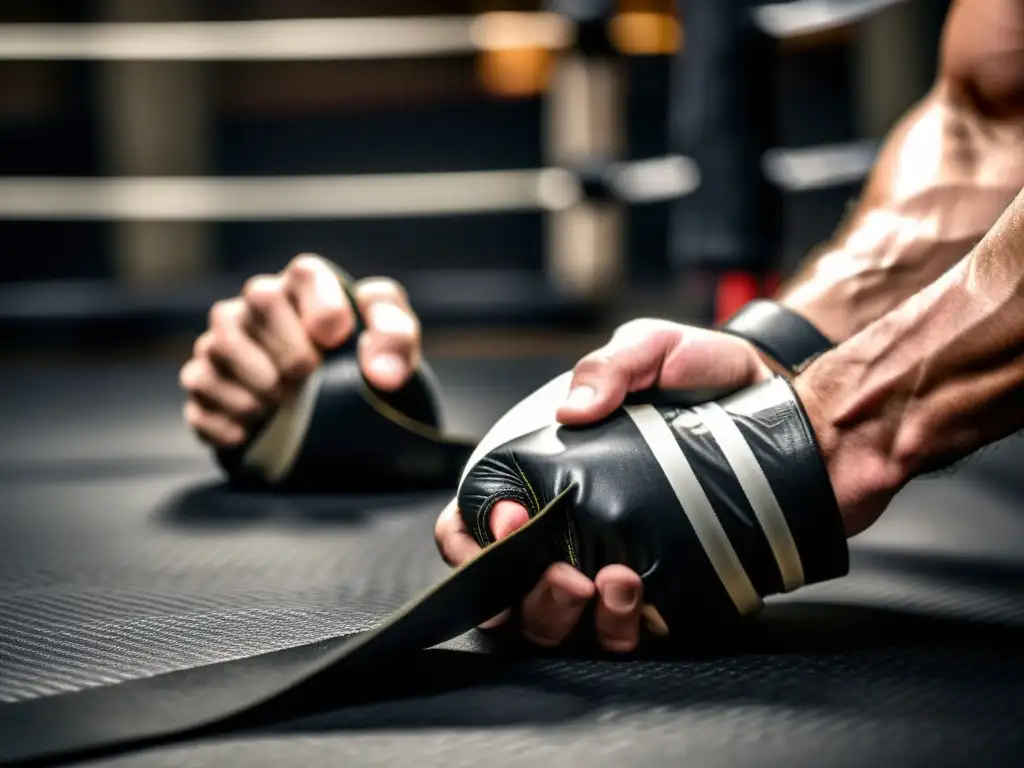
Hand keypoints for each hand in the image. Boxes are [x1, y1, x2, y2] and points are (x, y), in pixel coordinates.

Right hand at [180, 254, 420, 447]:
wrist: (332, 414)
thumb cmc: (364, 361)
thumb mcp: (394, 343)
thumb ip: (395, 341)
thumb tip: (381, 373)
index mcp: (307, 286)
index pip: (306, 273)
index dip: (321, 306)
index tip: (336, 340)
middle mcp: (260, 306)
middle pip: (257, 299)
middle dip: (286, 344)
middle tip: (306, 376)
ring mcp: (225, 342)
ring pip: (217, 342)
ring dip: (251, 377)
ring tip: (279, 404)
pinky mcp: (205, 382)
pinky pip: (198, 389)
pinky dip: (224, 414)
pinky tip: (252, 429)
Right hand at [435, 319, 774, 652]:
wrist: (772, 402)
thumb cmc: (697, 374)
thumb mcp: (649, 349)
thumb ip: (608, 366)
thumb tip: (572, 410)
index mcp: (541, 475)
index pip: (470, 524)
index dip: (470, 539)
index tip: (513, 525)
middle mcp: (562, 528)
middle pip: (507, 591)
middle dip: (525, 595)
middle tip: (565, 576)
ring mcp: (601, 566)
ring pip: (554, 625)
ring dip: (569, 617)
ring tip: (616, 582)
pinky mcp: (649, 594)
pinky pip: (615, 634)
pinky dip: (618, 628)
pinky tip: (640, 598)